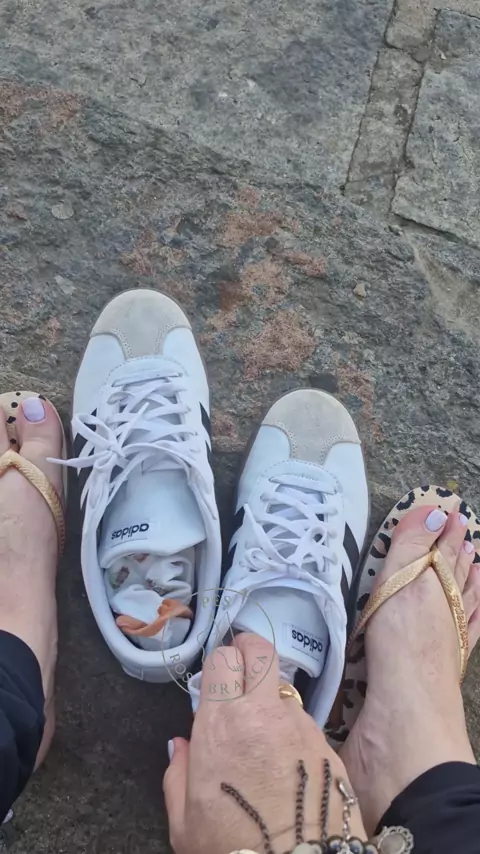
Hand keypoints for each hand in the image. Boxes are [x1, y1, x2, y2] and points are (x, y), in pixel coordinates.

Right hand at [164, 633, 365, 853]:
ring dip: (271, 699)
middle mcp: (261, 714)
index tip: (216, 681)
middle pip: (261, 651)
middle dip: (249, 652)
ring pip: (284, 689)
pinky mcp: (325, 744)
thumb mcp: (184, 822)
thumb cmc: (232, 849)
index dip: (219, 664)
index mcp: (221, 725)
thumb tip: (181, 744)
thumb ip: (177, 774)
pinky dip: (292, 730)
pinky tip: (286, 761)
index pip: (223, 658)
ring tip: (264, 732)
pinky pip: (304, 722)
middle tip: (241, 670)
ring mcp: (298, 726)